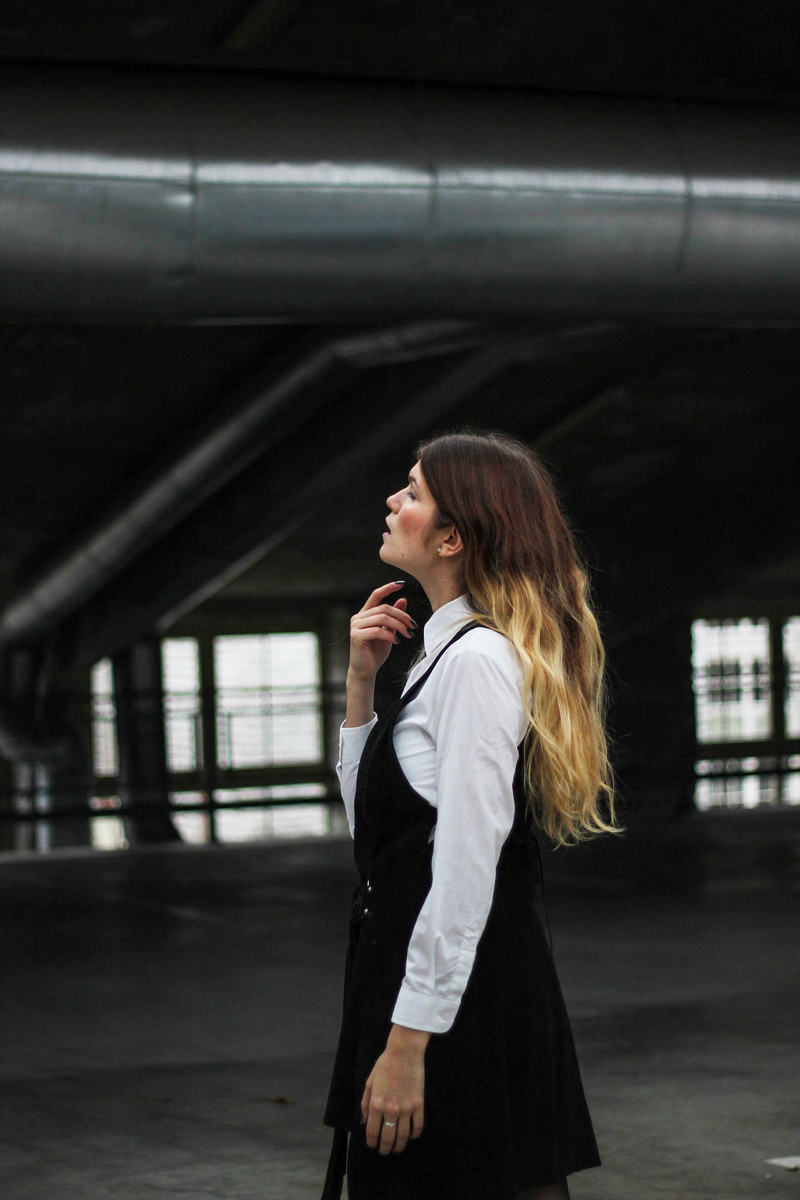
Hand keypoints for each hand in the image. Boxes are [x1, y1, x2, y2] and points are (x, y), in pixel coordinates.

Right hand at [348, 582, 415, 683]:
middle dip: (401, 616)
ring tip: (408, 634)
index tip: (401, 584)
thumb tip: (403, 600)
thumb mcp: (389, 632)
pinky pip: (377, 631)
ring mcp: (356, 626)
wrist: (365, 671)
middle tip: (412, 626)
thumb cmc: (375, 652)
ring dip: (399, 625)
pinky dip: (389, 635)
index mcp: (365, 614)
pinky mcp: (356, 636)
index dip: (388, 588)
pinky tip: (397, 641)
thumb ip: (394, 617)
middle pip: (384, 608)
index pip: (376, 595)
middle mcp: (358, 618)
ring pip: (382, 618)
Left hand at [361, 1025, 429, 1155]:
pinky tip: (411, 1136)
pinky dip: (414, 1135)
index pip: (373, 1131)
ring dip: (399, 1146)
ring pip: (403, 1135)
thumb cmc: (385, 1065)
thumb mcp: (370, 1082)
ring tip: (396, 1149)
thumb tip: (365, 1121)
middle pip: (388, 1137)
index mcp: (377, 1103)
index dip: (371, 1142)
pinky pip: (418, 1126)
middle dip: (385, 1148)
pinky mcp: (419, 1104)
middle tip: (384, 1152)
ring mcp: (406, 1108)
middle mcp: (391, 1109)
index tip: (372, 1146)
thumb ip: (366, 1103)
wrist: (404, 1052)